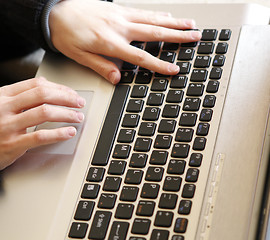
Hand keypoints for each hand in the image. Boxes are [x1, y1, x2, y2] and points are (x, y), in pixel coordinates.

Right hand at [0, 77, 84, 169]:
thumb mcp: (1, 104)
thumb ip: (21, 95)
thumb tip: (47, 83)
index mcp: (3, 95)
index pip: (37, 84)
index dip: (59, 87)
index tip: (72, 93)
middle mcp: (5, 107)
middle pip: (43, 95)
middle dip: (66, 98)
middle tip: (79, 103)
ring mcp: (8, 126)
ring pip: (44, 113)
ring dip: (67, 114)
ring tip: (78, 117)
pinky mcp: (12, 144)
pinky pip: (40, 136)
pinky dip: (59, 133)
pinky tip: (69, 132)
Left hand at [49, 0, 200, 83]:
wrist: (55, 11)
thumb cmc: (66, 34)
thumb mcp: (79, 56)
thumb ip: (101, 66)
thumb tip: (117, 78)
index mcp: (111, 42)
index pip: (141, 56)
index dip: (159, 64)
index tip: (174, 69)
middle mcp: (120, 27)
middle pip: (155, 32)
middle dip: (177, 36)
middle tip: (195, 37)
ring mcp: (120, 15)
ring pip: (153, 19)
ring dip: (173, 22)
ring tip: (190, 24)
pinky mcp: (118, 8)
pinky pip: (142, 11)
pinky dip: (158, 14)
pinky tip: (167, 15)